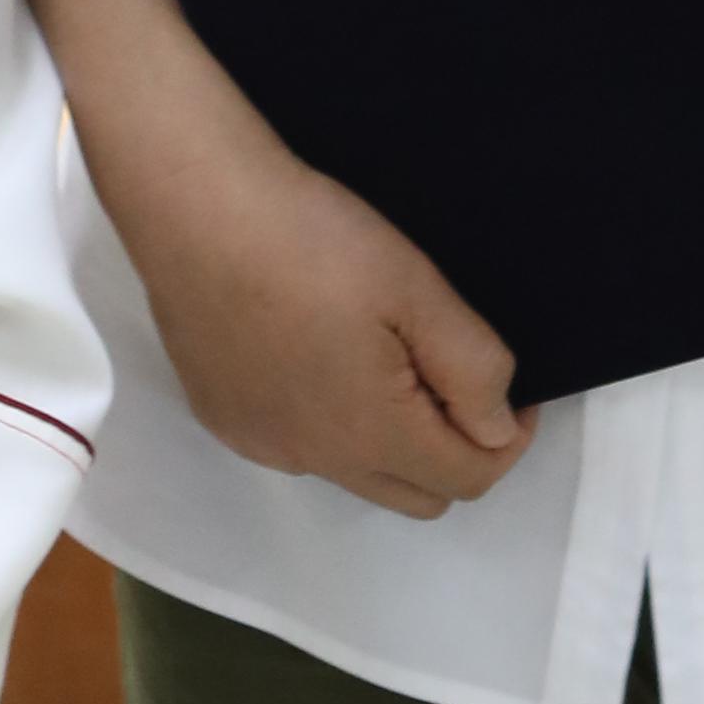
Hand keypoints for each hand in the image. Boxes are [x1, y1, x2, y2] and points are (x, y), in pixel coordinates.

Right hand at [117, 131, 535, 516]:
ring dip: (388, 441)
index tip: (508, 388)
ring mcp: (262, 445)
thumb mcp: (416, 288)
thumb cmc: (312, 239)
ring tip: (379, 356)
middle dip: (453, 453)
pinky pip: (298, 448)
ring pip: (355, 476)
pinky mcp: (223, 419)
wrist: (195, 206)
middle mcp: (316, 462)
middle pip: (417, 497)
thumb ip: (473, 367)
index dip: (506, 440)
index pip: (468, 481)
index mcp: (372, 435)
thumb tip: (497, 427)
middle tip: (449, 374)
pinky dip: (326, 423)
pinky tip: (310, 351)